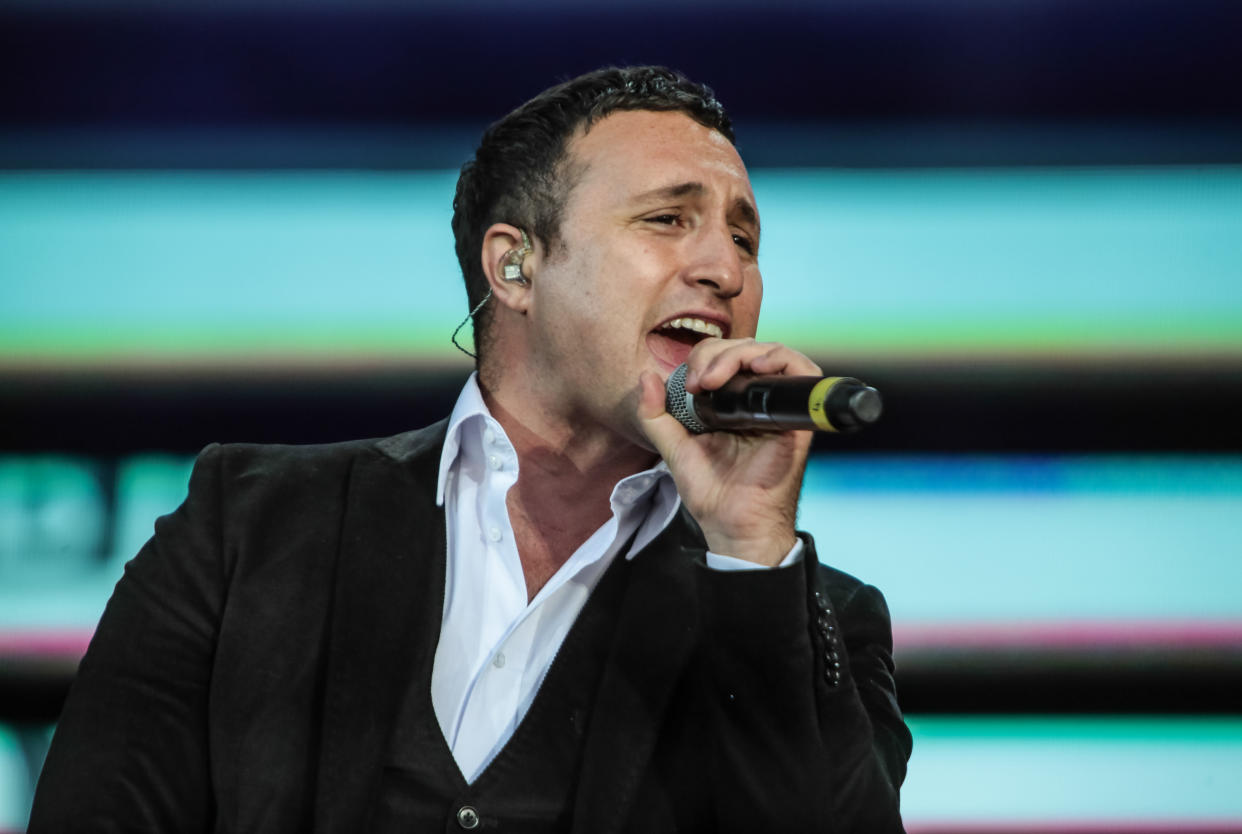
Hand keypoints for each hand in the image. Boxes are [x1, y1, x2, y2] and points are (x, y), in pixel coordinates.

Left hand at [638, 339, 820, 565]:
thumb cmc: (711, 492)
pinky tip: (758, 368)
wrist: (734, 525)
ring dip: (742, 354)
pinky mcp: (796, 418)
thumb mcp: (674, 447)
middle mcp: (756, 401)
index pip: (723, 356)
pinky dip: (781, 359)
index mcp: (731, 403)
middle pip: (746, 349)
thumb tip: (646, 376)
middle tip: (700, 382)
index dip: (704, 357)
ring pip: (771, 353)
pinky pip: (802, 371)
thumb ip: (655, 414)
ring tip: (718, 377)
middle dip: (717, 354)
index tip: (689, 384)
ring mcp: (777, 407)